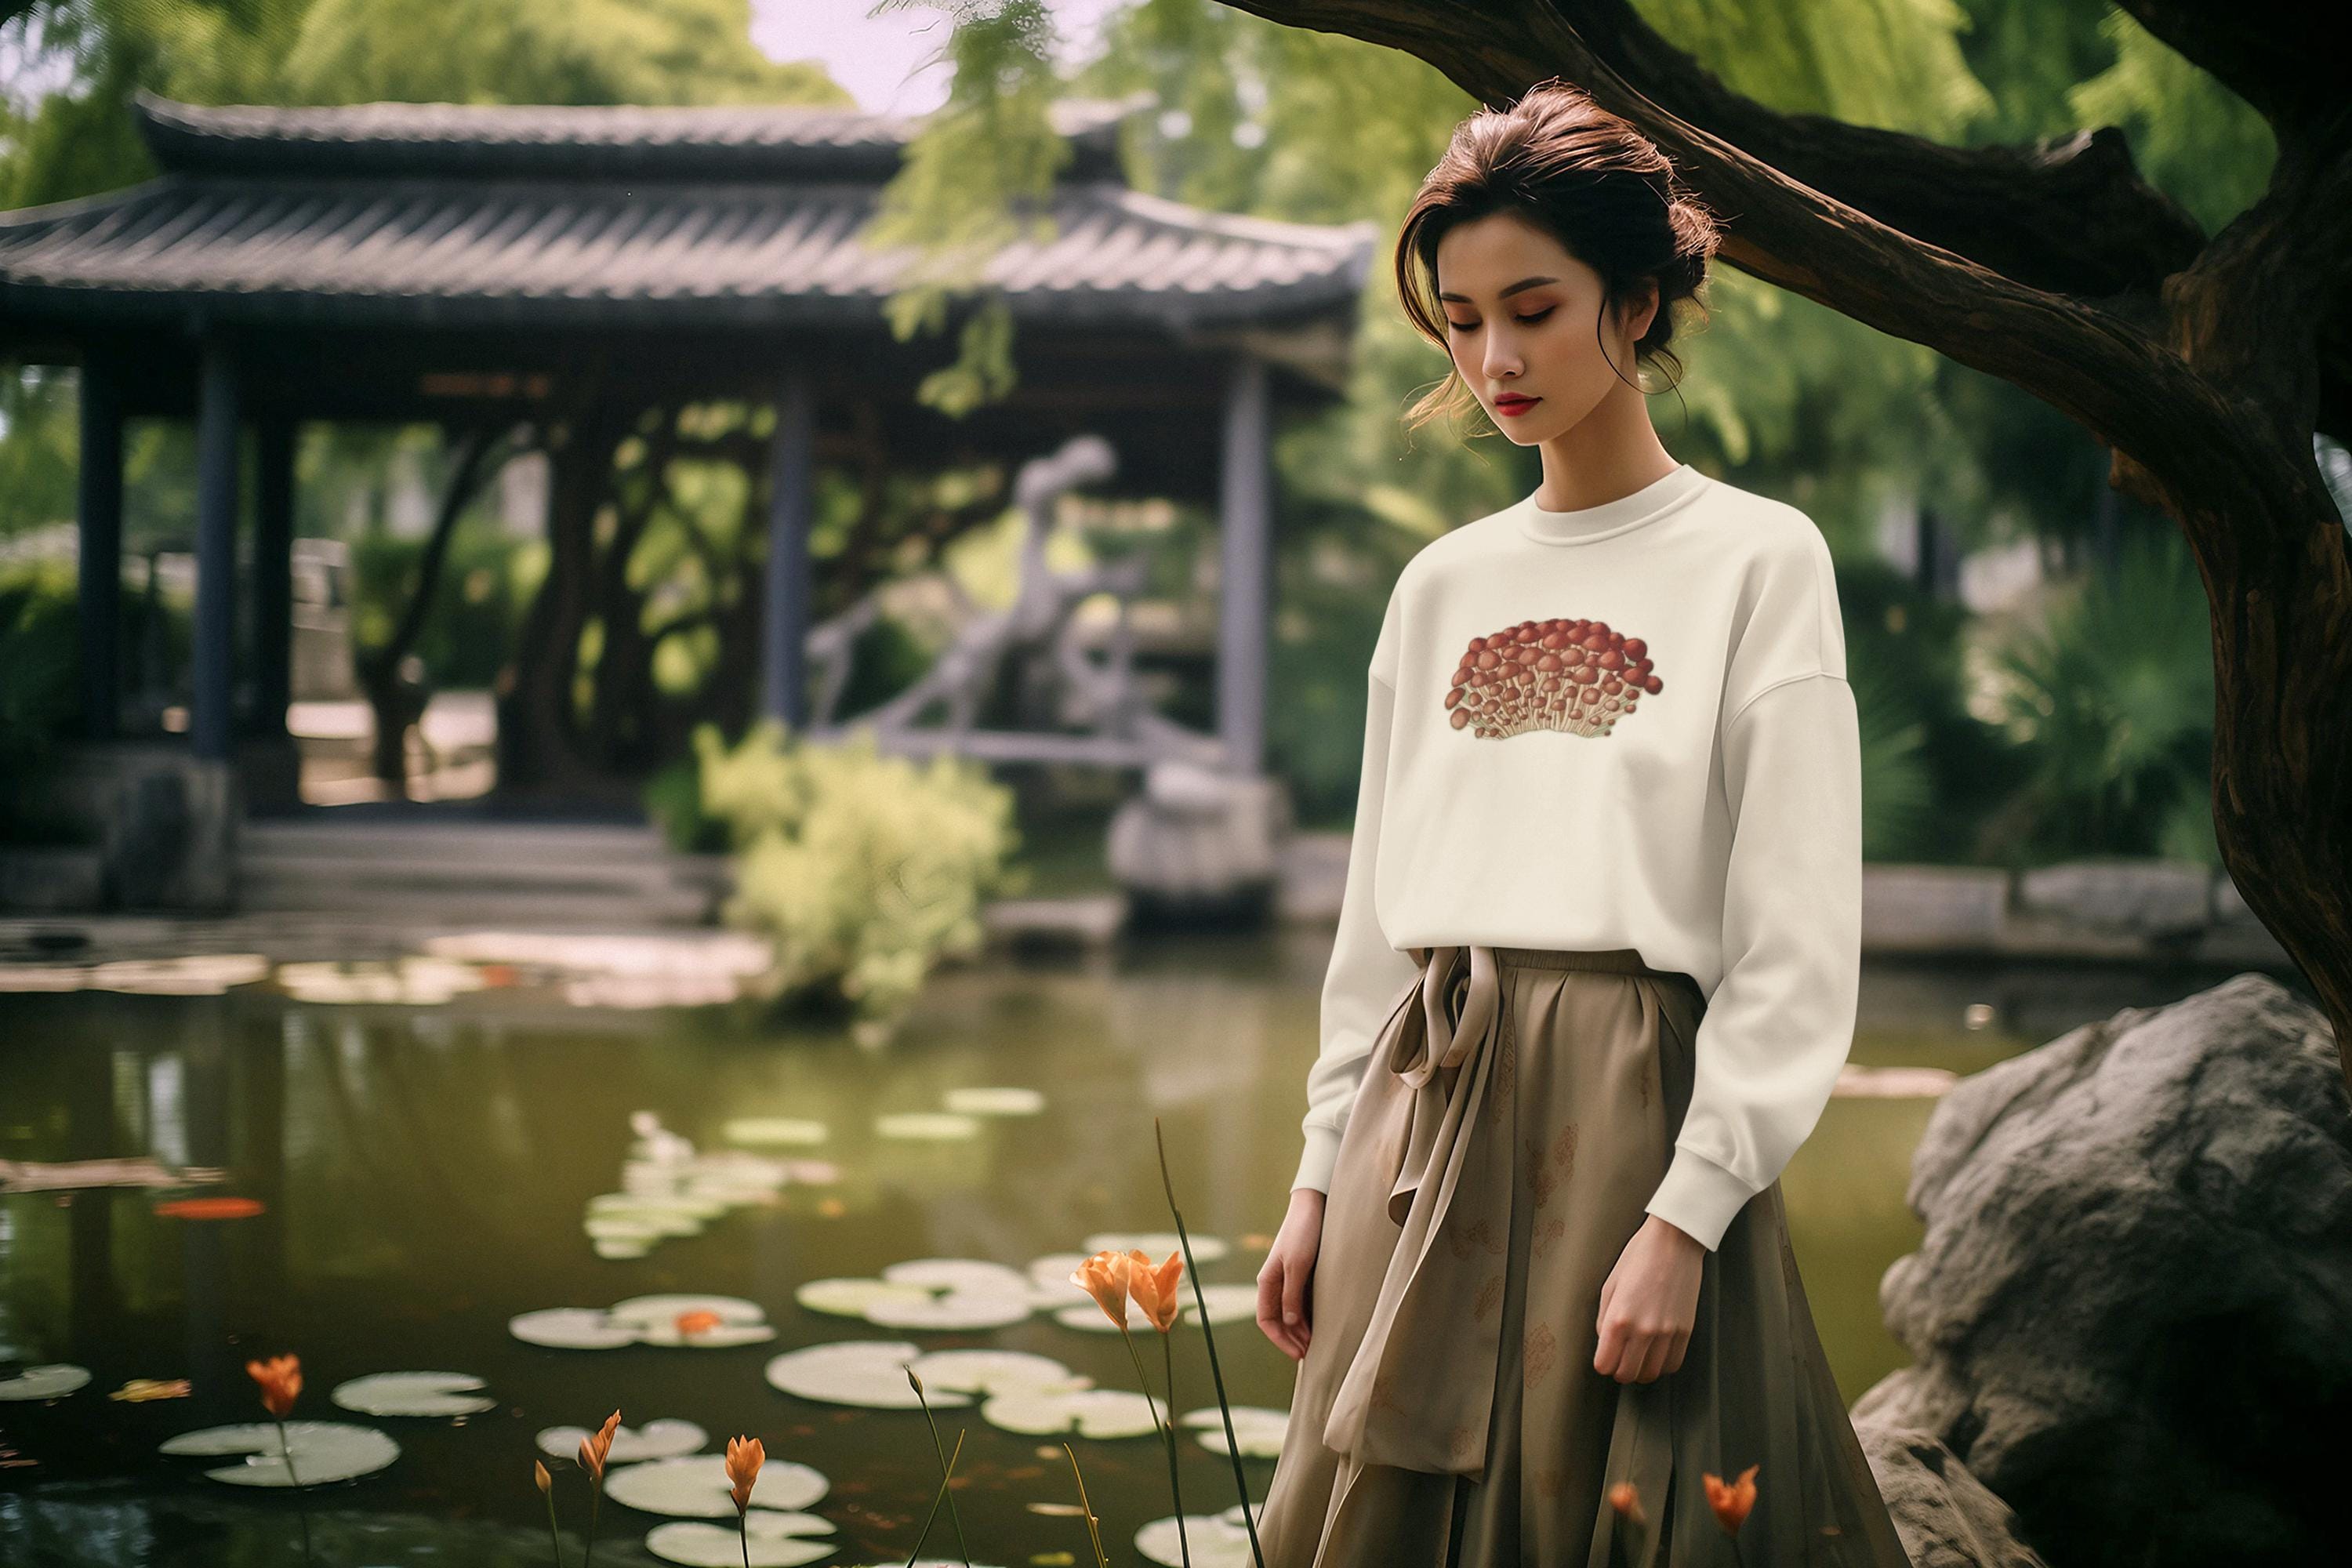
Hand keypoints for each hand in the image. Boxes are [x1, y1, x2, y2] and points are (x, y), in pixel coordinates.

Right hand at [1256, 1187, 1324, 1359]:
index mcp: (1267, 1281)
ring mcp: (1288, 1279)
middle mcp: (1274, 1283)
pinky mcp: (1301, 1275)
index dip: (1280, 1340)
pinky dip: (1306, 1318)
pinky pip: (1300, 1303)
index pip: (1266, 1320)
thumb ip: (1292, 1294)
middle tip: (1310, 1355)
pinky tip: (1319, 1325)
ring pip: (1289, 1314)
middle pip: (1277, 1320)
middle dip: (1290, 1339)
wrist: (1314, 1205)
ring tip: (1315, 1345)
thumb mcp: (1298, 1265)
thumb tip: (1289, 1323)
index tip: (1298, 1353)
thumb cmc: (1303, 1232)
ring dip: (1299, 1331)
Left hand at [1594, 1214, 1703, 1382]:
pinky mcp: (1686, 1330)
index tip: (1605, 1356)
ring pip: (1651, 1373)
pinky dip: (1662, 1364)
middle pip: (1627, 1374)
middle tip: (1620, 1358)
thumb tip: (1605, 1342)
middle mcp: (1643, 1330)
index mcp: (1618, 1318)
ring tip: (1638, 1356)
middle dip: (1619, 1370)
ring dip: (1641, 1369)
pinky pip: (1673, 1364)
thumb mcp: (1610, 1285)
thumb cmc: (1638, 1257)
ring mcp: (1667, 1332)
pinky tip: (1657, 1352)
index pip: (1605, 1364)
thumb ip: (1604, 1319)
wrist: (1675, 1242)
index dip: (1602, 1363)